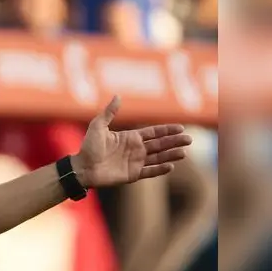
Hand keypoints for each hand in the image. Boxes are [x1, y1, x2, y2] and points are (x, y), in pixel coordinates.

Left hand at [72, 96, 192, 187]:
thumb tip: (118, 96)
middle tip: (189, 139)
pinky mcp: (132, 174)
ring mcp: (135, 162)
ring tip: (184, 152)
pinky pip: (149, 171)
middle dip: (174, 141)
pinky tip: (170, 166)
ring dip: (171, 155)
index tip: (181, 128)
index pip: (153, 132)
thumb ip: (109, 113)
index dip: (167, 130)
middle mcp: (135, 149)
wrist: (82, 167)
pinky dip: (160, 169)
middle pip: (160, 144)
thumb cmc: (88, 147)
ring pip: (158, 157)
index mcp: (130, 137)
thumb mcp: (98, 126)